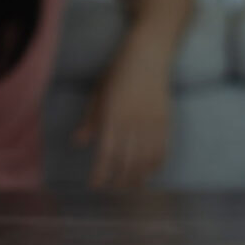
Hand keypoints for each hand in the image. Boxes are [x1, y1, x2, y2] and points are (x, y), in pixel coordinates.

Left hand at [74, 59, 170, 188]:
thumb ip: (90, 120)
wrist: (148, 56)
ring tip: (130, 185)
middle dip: (119, 179)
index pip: (106, 153)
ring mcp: (151, 123)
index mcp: (113, 115)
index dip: (101, 173)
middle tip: (112, 189)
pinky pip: (162, 149)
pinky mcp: (166, 121)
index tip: (95, 185)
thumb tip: (79, 142)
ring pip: (146, 159)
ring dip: (137, 176)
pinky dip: (156, 164)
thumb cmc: (118, 73)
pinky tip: (149, 171)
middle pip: (127, 161)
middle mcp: (133, 122)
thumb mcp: (98, 94)